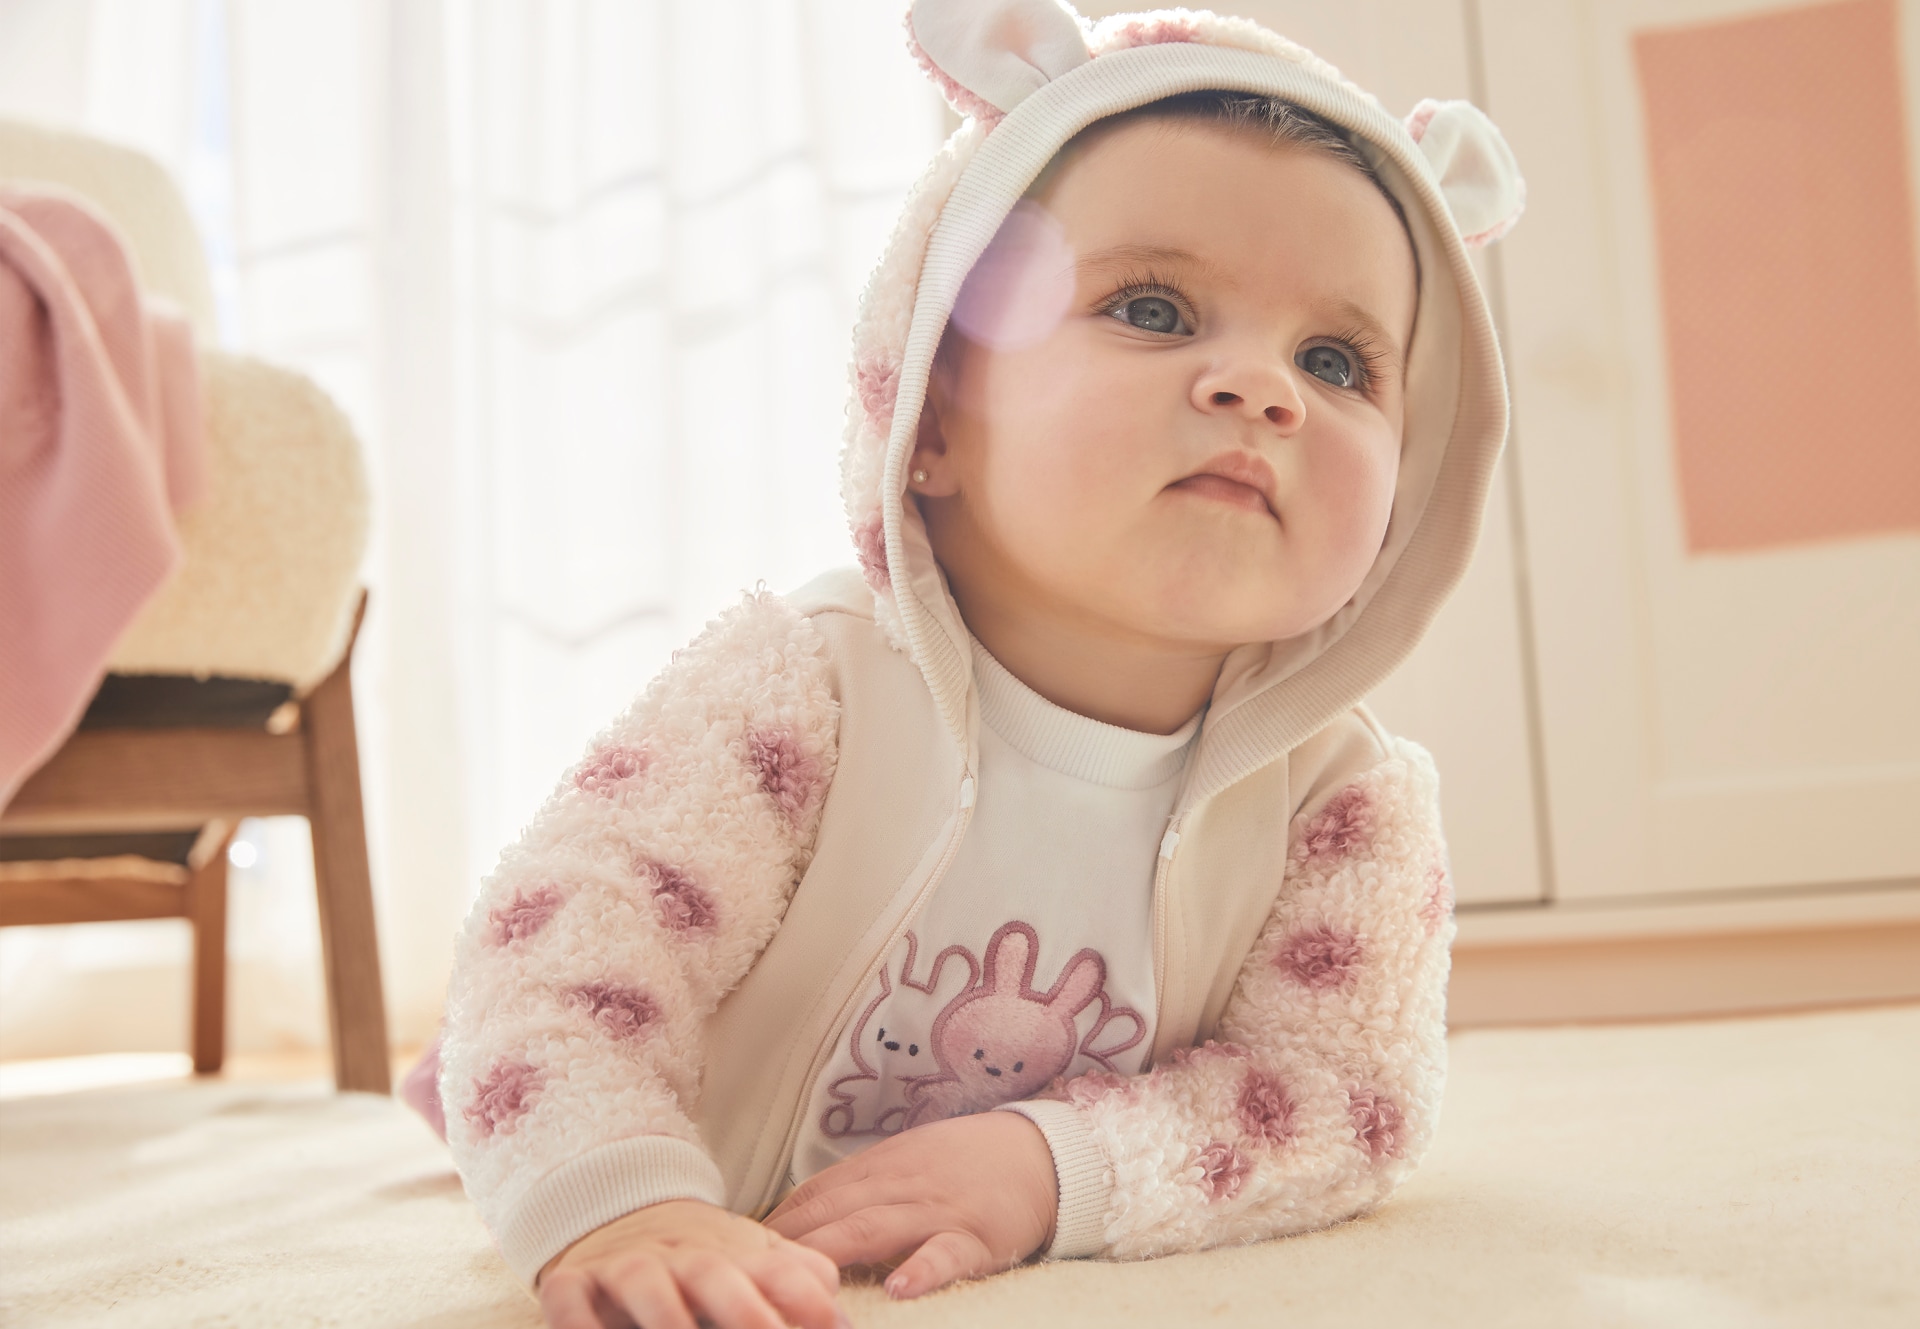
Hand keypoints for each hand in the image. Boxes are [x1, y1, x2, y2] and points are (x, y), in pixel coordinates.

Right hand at [538, 1198, 842, 1328]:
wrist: (617, 1210)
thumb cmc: (700, 1255)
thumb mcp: (750, 1259)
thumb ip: (797, 1281)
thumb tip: (842, 1313)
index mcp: (732, 1253)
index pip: (776, 1268)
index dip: (804, 1296)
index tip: (833, 1326)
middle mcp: (682, 1256)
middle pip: (713, 1273)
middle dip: (741, 1309)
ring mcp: (627, 1266)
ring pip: (644, 1282)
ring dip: (664, 1314)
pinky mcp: (575, 1280)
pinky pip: (570, 1298)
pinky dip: (578, 1321)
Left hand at [763, 1111, 1056, 1299]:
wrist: (1039, 1152)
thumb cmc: (966, 1162)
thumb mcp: (906, 1160)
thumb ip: (858, 1184)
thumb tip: (800, 1212)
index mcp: (881, 1167)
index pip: (815, 1193)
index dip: (775, 1221)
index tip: (738, 1248)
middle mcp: (901, 1184)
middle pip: (834, 1210)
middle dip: (788, 1241)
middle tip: (749, 1271)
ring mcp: (937, 1210)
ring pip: (877, 1228)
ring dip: (834, 1251)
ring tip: (800, 1280)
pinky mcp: (977, 1236)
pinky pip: (947, 1253)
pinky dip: (924, 1269)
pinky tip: (901, 1289)